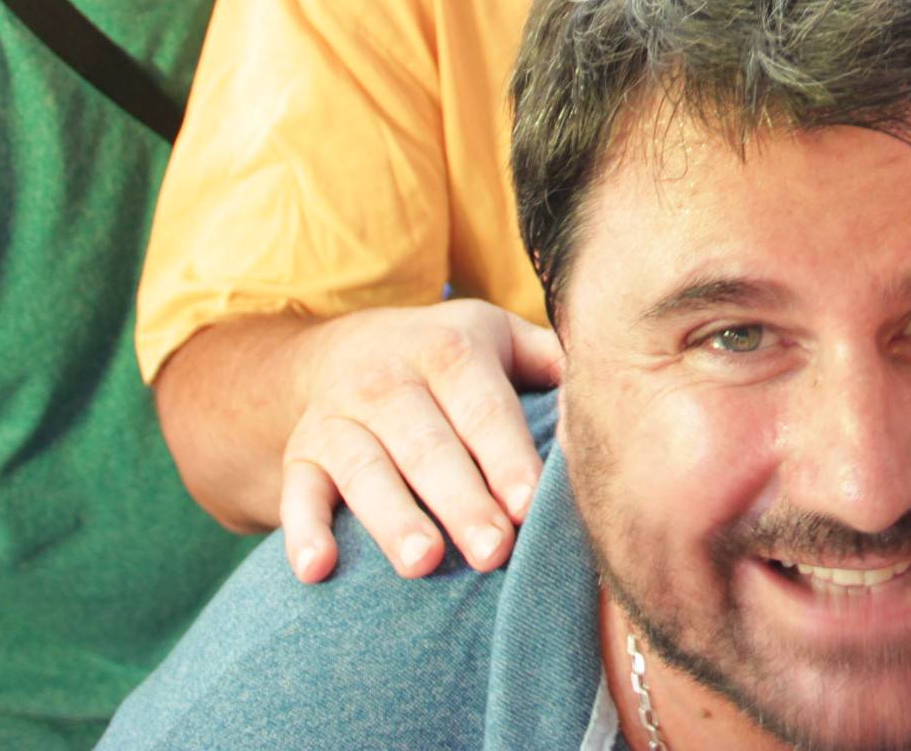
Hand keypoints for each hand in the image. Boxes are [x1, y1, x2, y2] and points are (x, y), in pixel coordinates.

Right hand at [277, 300, 565, 582]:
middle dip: (461, 500)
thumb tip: (613, 391)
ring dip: (393, 519)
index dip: (506, 456)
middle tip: (493, 551)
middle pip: (427, 446)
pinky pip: (297, 495)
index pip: (483, 408)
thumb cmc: (449, 360)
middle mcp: (388, 380)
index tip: (531, 506)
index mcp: (448, 349)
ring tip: (423, 563)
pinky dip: (303, 532)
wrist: (340, 351)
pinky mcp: (301, 457)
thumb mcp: (498, 339)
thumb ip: (552, 362)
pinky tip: (317, 570)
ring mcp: (338, 419)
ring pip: (366, 472)